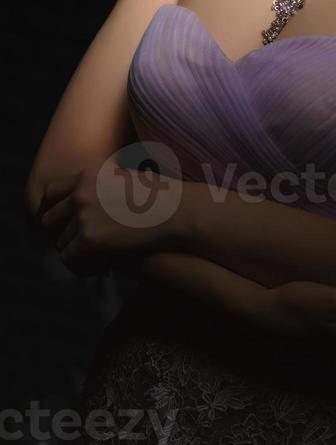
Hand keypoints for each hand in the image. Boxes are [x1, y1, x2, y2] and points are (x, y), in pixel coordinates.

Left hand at [38, 163, 182, 274]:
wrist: (176, 213)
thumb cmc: (160, 197)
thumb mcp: (127, 178)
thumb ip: (102, 185)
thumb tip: (87, 200)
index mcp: (88, 174)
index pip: (51, 192)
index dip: (54, 210)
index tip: (63, 224)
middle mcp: (80, 192)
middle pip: (49, 219)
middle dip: (62, 234)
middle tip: (80, 246)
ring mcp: (82, 216)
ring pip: (60, 242)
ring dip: (75, 252)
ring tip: (97, 260)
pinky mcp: (88, 240)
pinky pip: (69, 259)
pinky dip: (81, 267)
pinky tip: (103, 269)